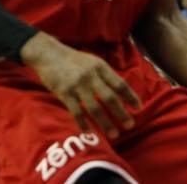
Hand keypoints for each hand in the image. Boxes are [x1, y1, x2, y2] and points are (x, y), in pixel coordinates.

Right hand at [21, 31, 139, 138]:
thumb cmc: (72, 59)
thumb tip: (119, 90)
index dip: (130, 96)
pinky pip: (77, 112)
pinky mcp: (65, 93)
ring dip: (106, 123)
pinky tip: (89, 132)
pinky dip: (84, 124)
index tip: (138, 107)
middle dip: (121, 113)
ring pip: (95, 108)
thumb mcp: (91, 61)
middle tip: (130, 125)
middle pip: (110, 98)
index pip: (119, 83)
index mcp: (100, 66)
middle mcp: (91, 75)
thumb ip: (104, 74)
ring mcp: (77, 84)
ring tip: (115, 134)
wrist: (48, 53)